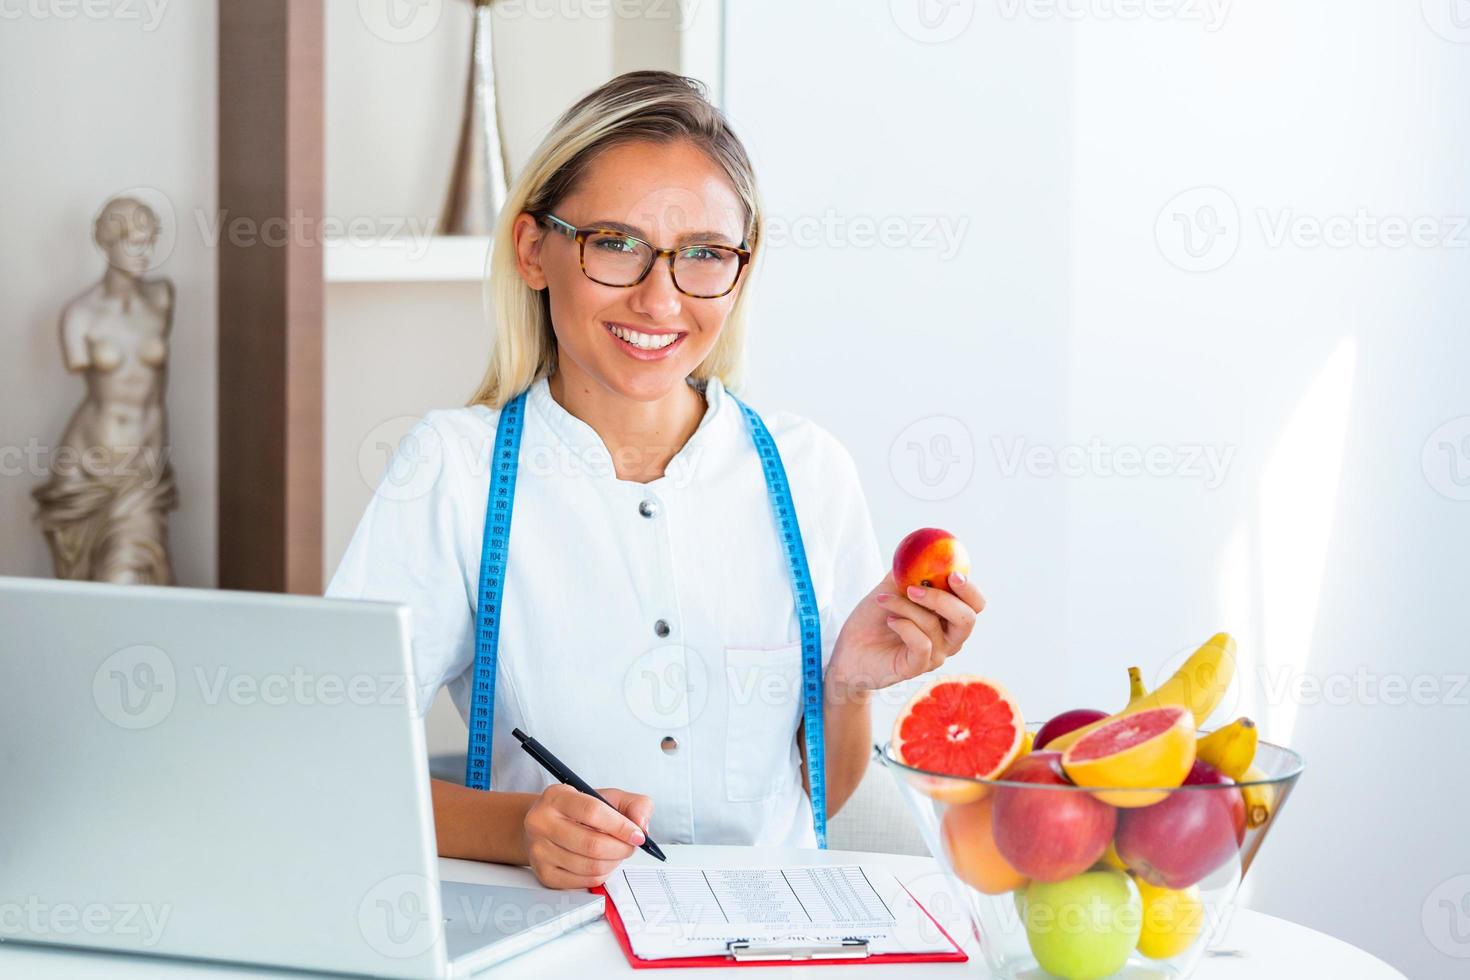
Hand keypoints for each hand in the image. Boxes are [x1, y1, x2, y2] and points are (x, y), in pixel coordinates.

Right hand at [521, 784, 652, 888]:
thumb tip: (641, 826)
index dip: (621, 826)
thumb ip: (634, 805)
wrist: (547, 825)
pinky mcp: (544, 874)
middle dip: (621, 849)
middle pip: (592, 844)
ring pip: (590, 866)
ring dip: (613, 862)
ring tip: (617, 853)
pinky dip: (602, 875)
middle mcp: (541, 822)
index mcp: (557, 797)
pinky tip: (603, 863)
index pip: (593, 812)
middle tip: (631, 846)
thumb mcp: (607, 797)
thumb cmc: (580, 811)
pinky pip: (584, 882)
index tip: (638, 835)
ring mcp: (539, 850)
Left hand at [826, 571, 985, 695]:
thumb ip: (908, 572)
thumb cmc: (872, 621)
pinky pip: (921, 644)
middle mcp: (948, 639)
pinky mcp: (916, 668)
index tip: (952, 574)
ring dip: (904, 606)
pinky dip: (904, 626)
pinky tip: (889, 621)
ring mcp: (934, 656)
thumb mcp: (889, 589)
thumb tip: (920, 548)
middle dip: (943, 599)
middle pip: (968, 618)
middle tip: (915, 588)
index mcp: (948, 617)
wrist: (848, 651)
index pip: (975, 604)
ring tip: (883, 600)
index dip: (969, 589)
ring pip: (934, 625)